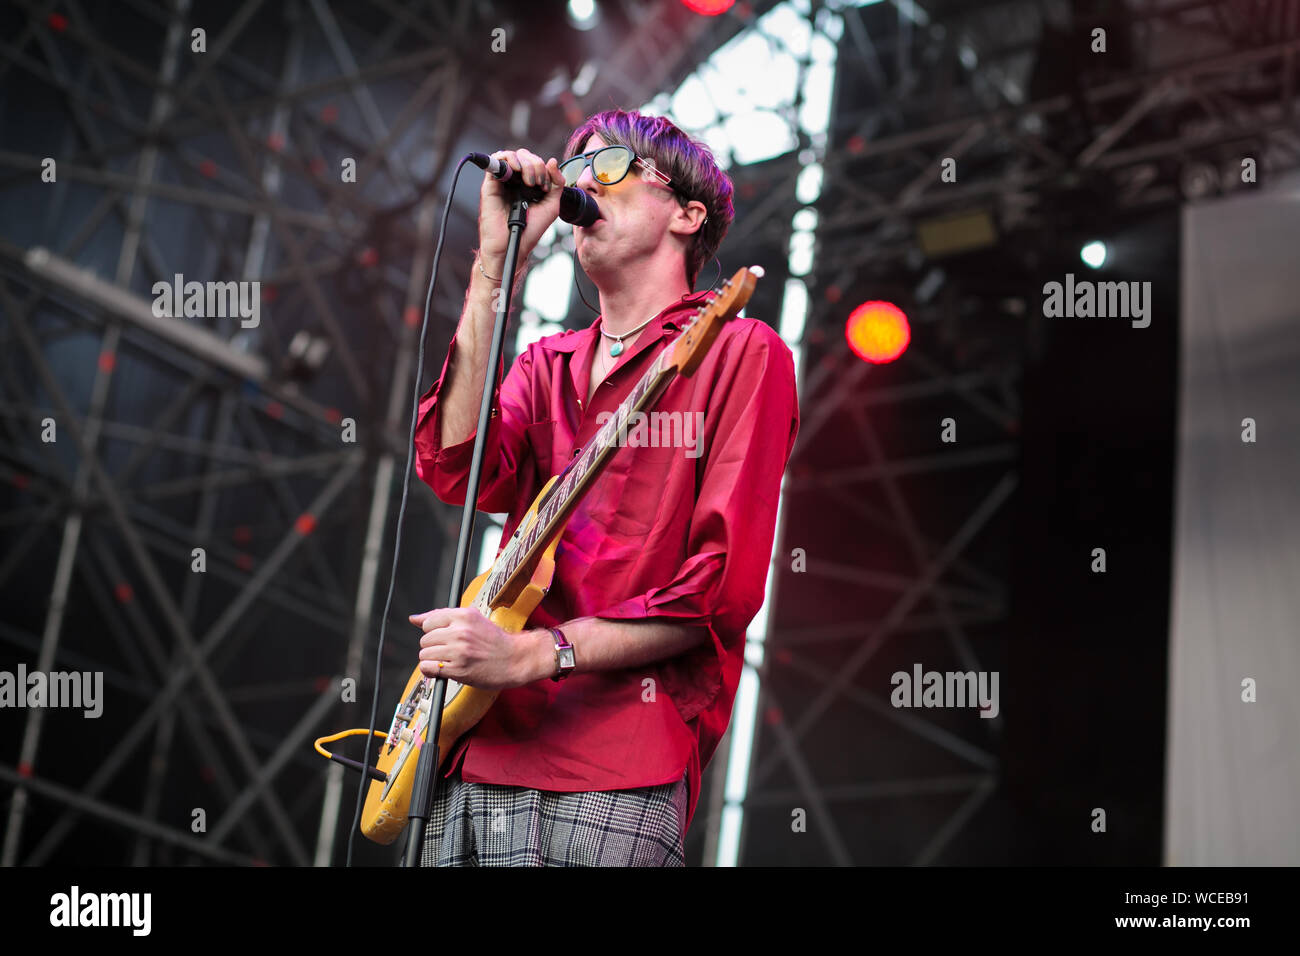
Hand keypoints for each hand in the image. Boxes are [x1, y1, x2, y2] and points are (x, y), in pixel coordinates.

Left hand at [409, 607, 536, 690]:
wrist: (516, 659)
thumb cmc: (496, 641)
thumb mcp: (473, 620)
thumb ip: (442, 617)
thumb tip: (414, 618)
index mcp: (464, 616)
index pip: (429, 621)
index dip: (433, 631)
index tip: (441, 637)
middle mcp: (460, 632)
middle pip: (425, 639)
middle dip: (433, 646)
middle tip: (447, 650)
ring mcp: (459, 651)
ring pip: (425, 654)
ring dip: (432, 659)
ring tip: (447, 660)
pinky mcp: (458, 669)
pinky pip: (429, 668)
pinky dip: (431, 671)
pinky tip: (443, 669)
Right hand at [477, 148, 566, 273]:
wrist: (514, 243)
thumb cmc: (530, 229)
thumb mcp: (551, 205)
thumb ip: (556, 184)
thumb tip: (552, 161)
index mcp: (529, 184)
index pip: (535, 162)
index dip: (543, 168)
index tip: (545, 187)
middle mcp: (516, 180)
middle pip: (525, 155)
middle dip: (536, 164)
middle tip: (537, 183)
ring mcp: (503, 180)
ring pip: (512, 155)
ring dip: (525, 163)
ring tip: (529, 181)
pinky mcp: (491, 182)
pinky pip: (496, 160)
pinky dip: (508, 159)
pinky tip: (516, 171)